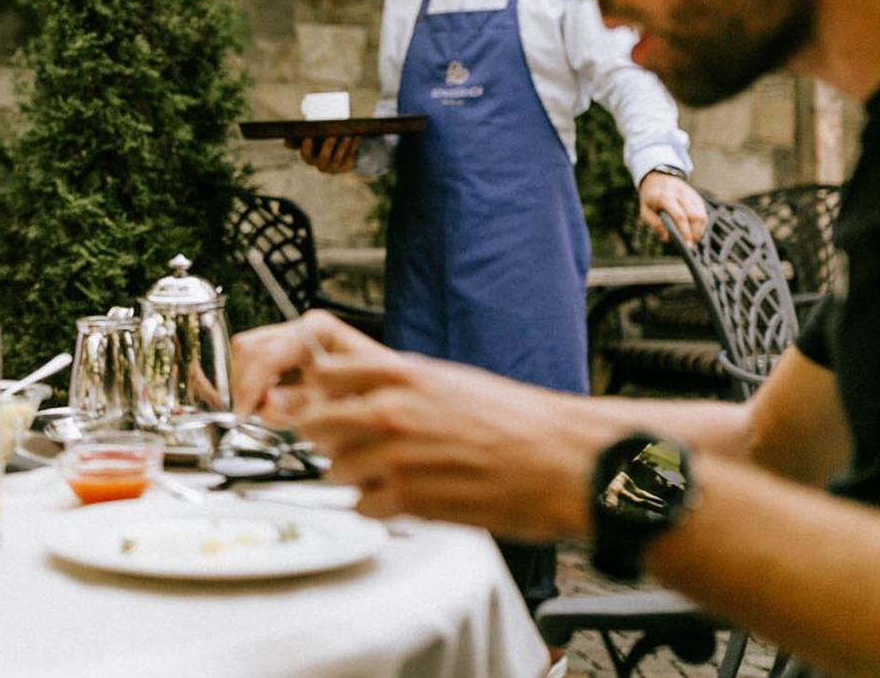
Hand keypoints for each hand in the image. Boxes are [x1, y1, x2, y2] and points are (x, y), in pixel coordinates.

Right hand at [229, 310, 388, 417]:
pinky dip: (255, 391)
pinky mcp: (283, 358)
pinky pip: (253, 368)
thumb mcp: (347, 403)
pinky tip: (273, 409)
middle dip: (247, 386)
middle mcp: (301, 330)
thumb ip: (304, 403)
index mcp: (317, 330)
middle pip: (248, 349)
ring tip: (269, 415)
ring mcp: (290, 340)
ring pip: (245, 357)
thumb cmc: (382, 395)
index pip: (266, 353)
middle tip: (253, 418)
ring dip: (249, 389)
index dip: (251, 385)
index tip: (245, 413)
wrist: (396, 396)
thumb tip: (267, 404)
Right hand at [285, 135, 359, 174]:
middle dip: (328, 147)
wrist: (341, 147)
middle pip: (323, 159)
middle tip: (332, 135)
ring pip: (338, 158)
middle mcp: (321, 165)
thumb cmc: (321, 139)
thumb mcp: (311, 137)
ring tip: (348, 135)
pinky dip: (354, 146)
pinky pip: (350, 156)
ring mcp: (334, 168)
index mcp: (310, 158)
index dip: (306, 147)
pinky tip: (356, 137)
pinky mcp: (347, 166)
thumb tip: (285, 143)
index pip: (305, 155)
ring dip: (343, 146)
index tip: (308, 136)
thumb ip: (299, 139)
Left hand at [290, 353, 610, 540]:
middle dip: (330, 437)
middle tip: (353, 444)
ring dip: (356, 475)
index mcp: (402, 374)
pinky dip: (378, 506)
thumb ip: (398, 381)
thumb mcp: (450, 379)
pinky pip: (362, 505)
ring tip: (391, 474)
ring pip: (335, 469)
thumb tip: (359, 384)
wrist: (564, 460)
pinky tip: (406, 498)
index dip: (322, 393)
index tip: (328, 403)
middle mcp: (391, 411)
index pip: (323, 374)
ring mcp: (395, 456)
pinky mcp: (409, 500)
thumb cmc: (519, 421)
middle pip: (315, 424)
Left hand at [639, 170, 707, 244]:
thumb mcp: (644, 210)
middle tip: (690, 245)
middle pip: (694, 216)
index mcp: (665, 197)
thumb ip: (655, 224)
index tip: (686, 245)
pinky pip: (703, 212)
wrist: (658, 177)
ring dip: (700, 230)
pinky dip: (701, 224)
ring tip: (692, 239)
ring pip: (702, 214)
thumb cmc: (651, 197)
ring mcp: (691, 194)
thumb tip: (667, 238)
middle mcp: (680, 194)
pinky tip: (695, 231)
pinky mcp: (697, 197)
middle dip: (694, 233)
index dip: (685, 231)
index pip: (679, 216)